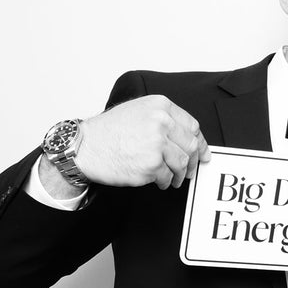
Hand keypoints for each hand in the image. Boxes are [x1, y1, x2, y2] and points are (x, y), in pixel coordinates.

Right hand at [76, 95, 210, 189]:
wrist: (84, 146)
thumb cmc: (108, 131)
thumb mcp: (138, 111)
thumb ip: (164, 119)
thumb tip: (189, 137)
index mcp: (160, 106)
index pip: (192, 126)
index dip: (200, 142)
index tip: (203, 152)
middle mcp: (161, 122)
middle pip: (191, 145)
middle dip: (193, 161)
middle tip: (190, 170)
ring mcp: (157, 144)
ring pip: (182, 163)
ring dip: (180, 174)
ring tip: (173, 178)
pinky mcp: (151, 165)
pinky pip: (167, 176)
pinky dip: (165, 181)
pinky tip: (159, 181)